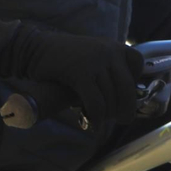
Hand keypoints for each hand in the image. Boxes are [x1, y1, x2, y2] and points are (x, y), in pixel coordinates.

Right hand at [9, 28, 144, 125]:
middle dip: (126, 108)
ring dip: (106, 115)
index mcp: (113, 46)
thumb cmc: (62, 60)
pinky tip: (93, 124)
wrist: (33, 49)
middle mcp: (109, 51)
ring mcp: (96, 61)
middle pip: (128, 87)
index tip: (124, 95)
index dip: (135, 82)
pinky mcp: (81, 72)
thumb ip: (107, 71)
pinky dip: (97, 117)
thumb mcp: (91, 58)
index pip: (137, 64)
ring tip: (100, 121)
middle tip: (120, 120)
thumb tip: (123, 101)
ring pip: (111, 98)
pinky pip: (96, 102)